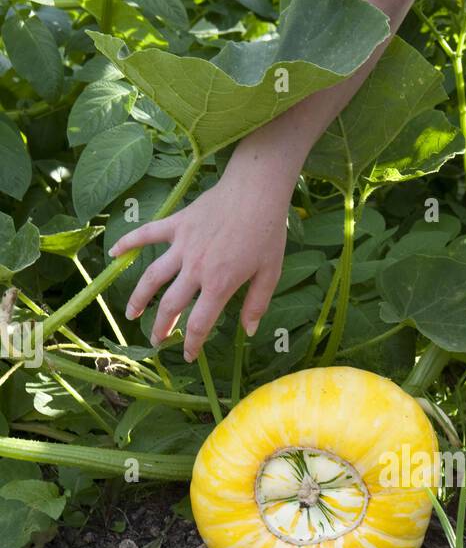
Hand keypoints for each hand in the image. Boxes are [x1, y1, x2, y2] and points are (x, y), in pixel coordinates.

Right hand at [111, 153, 293, 361]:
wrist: (256, 191)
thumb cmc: (267, 233)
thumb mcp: (270, 273)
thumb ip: (256, 304)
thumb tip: (247, 331)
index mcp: (219, 284)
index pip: (199, 323)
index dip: (192, 344)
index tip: (188, 356)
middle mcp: (195, 269)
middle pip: (170, 305)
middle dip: (161, 327)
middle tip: (155, 340)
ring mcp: (182, 246)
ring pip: (152, 277)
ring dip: (138, 297)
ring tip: (130, 314)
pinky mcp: (176, 224)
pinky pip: (146, 234)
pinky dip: (128, 242)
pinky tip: (114, 253)